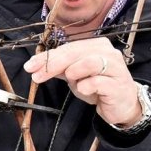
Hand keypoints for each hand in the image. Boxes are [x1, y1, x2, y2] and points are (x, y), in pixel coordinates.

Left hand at [24, 38, 141, 126]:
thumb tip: (35, 65)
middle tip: (37, 76)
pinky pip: (98, 82)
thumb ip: (58, 68)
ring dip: (73, 72)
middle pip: (75, 52)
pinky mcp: (119, 85)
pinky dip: (86, 86)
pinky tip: (83, 90)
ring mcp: (115, 67)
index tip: (29, 66)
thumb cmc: (97, 86)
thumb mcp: (74, 76)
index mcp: (95, 45)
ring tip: (70, 80)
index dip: (47, 57)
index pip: (67, 48)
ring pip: (89, 62)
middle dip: (52, 64)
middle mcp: (107, 52)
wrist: (121, 104)